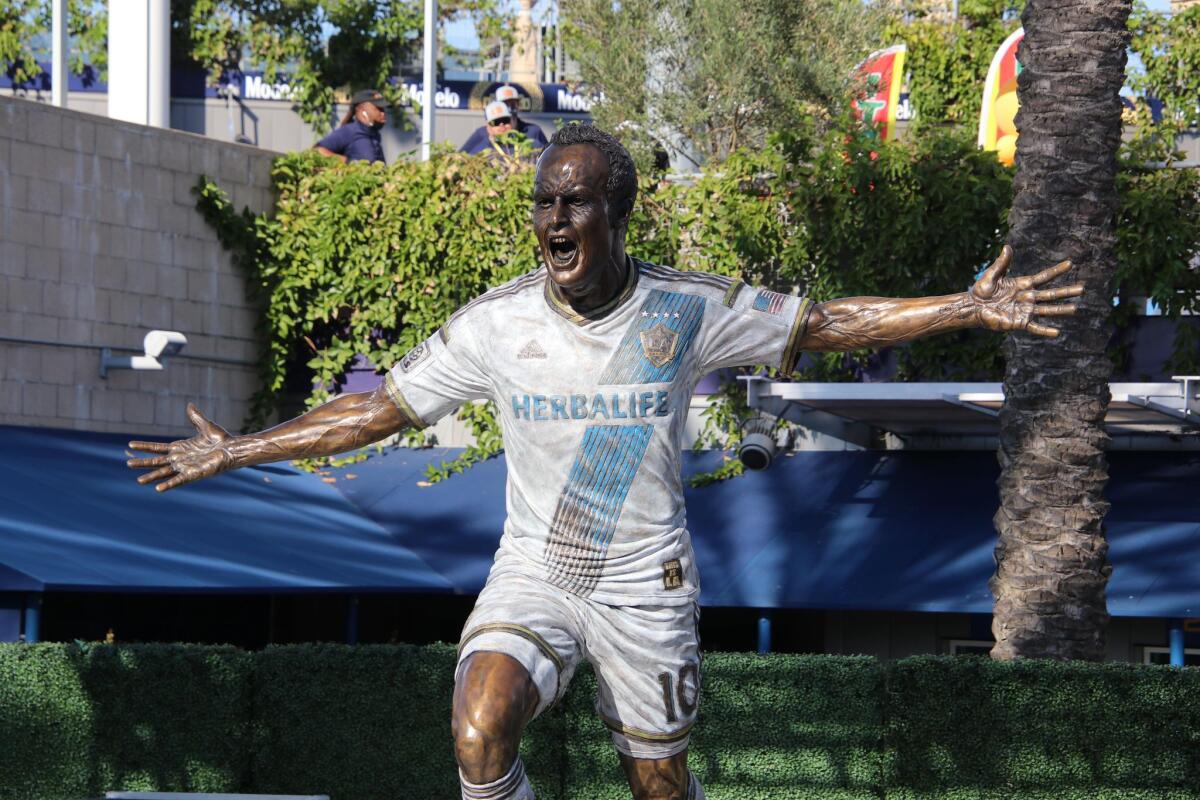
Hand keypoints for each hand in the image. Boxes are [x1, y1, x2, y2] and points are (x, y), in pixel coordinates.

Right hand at [127, 403, 235, 492]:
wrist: (232, 448)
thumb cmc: (220, 439)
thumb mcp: (205, 425)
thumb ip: (195, 417)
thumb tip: (189, 405)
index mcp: (180, 448)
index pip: (158, 448)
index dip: (144, 447)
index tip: (130, 445)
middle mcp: (180, 459)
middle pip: (157, 461)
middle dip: (143, 462)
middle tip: (128, 463)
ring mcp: (185, 467)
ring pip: (164, 473)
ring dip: (151, 476)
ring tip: (139, 480)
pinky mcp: (193, 474)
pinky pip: (178, 481)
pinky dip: (169, 484)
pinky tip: (158, 489)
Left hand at [969, 245, 1083, 336]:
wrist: (973, 307)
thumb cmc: (982, 290)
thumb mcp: (992, 274)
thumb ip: (1002, 263)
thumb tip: (1007, 247)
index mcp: (1023, 285)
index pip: (1044, 277)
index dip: (1057, 271)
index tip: (1070, 264)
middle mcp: (1028, 298)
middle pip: (1051, 294)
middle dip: (1067, 291)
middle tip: (1083, 288)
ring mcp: (1025, 311)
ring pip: (1047, 310)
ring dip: (1061, 310)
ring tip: (1076, 308)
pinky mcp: (1019, 323)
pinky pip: (1034, 327)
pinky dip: (1045, 331)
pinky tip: (1057, 332)